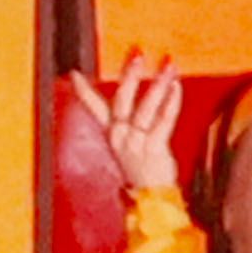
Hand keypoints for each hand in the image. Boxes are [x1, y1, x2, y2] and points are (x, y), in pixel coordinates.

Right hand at [79, 52, 186, 200]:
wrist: (151, 197)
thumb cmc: (142, 168)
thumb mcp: (126, 145)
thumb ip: (125, 124)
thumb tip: (127, 103)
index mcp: (112, 134)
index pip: (95, 108)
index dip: (84, 91)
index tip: (75, 74)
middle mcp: (120, 137)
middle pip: (121, 101)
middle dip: (129, 76)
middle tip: (138, 55)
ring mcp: (136, 143)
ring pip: (145, 108)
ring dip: (158, 84)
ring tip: (169, 66)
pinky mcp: (153, 149)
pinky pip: (163, 121)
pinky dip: (171, 103)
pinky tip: (177, 87)